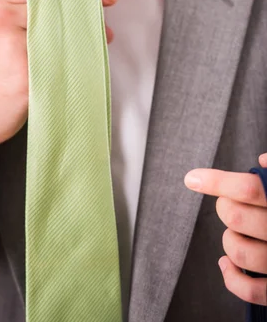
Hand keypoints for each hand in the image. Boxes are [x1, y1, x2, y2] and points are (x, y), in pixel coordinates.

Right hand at [0, 0, 117, 170]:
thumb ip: (31, 17)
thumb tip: (82, 13)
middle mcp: (4, 20)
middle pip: (61, 8)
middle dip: (89, 19)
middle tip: (105, 32)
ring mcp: (14, 48)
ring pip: (67, 37)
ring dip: (87, 45)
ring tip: (93, 55)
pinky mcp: (23, 76)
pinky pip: (64, 66)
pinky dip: (79, 68)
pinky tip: (82, 74)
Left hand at [184, 153, 266, 305]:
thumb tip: (264, 161)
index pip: (249, 188)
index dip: (217, 181)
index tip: (193, 178)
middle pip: (236, 215)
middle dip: (224, 206)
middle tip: (230, 203)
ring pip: (239, 251)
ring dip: (228, 239)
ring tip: (235, 231)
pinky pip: (253, 290)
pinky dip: (231, 278)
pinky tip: (226, 263)